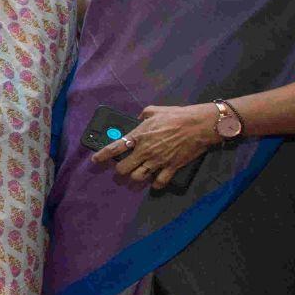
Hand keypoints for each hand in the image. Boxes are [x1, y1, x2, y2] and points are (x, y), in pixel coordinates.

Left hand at [91, 102, 218, 188]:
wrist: (199, 125)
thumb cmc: (177, 116)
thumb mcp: (154, 110)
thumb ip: (142, 115)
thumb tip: (137, 119)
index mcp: (138, 136)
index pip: (114, 148)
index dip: (102, 156)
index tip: (95, 161)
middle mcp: (145, 151)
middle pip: (123, 168)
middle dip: (120, 169)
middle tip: (123, 167)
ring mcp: (157, 161)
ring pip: (138, 177)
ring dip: (135, 177)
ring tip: (137, 174)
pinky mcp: (171, 168)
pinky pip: (159, 182)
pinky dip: (156, 184)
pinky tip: (155, 181)